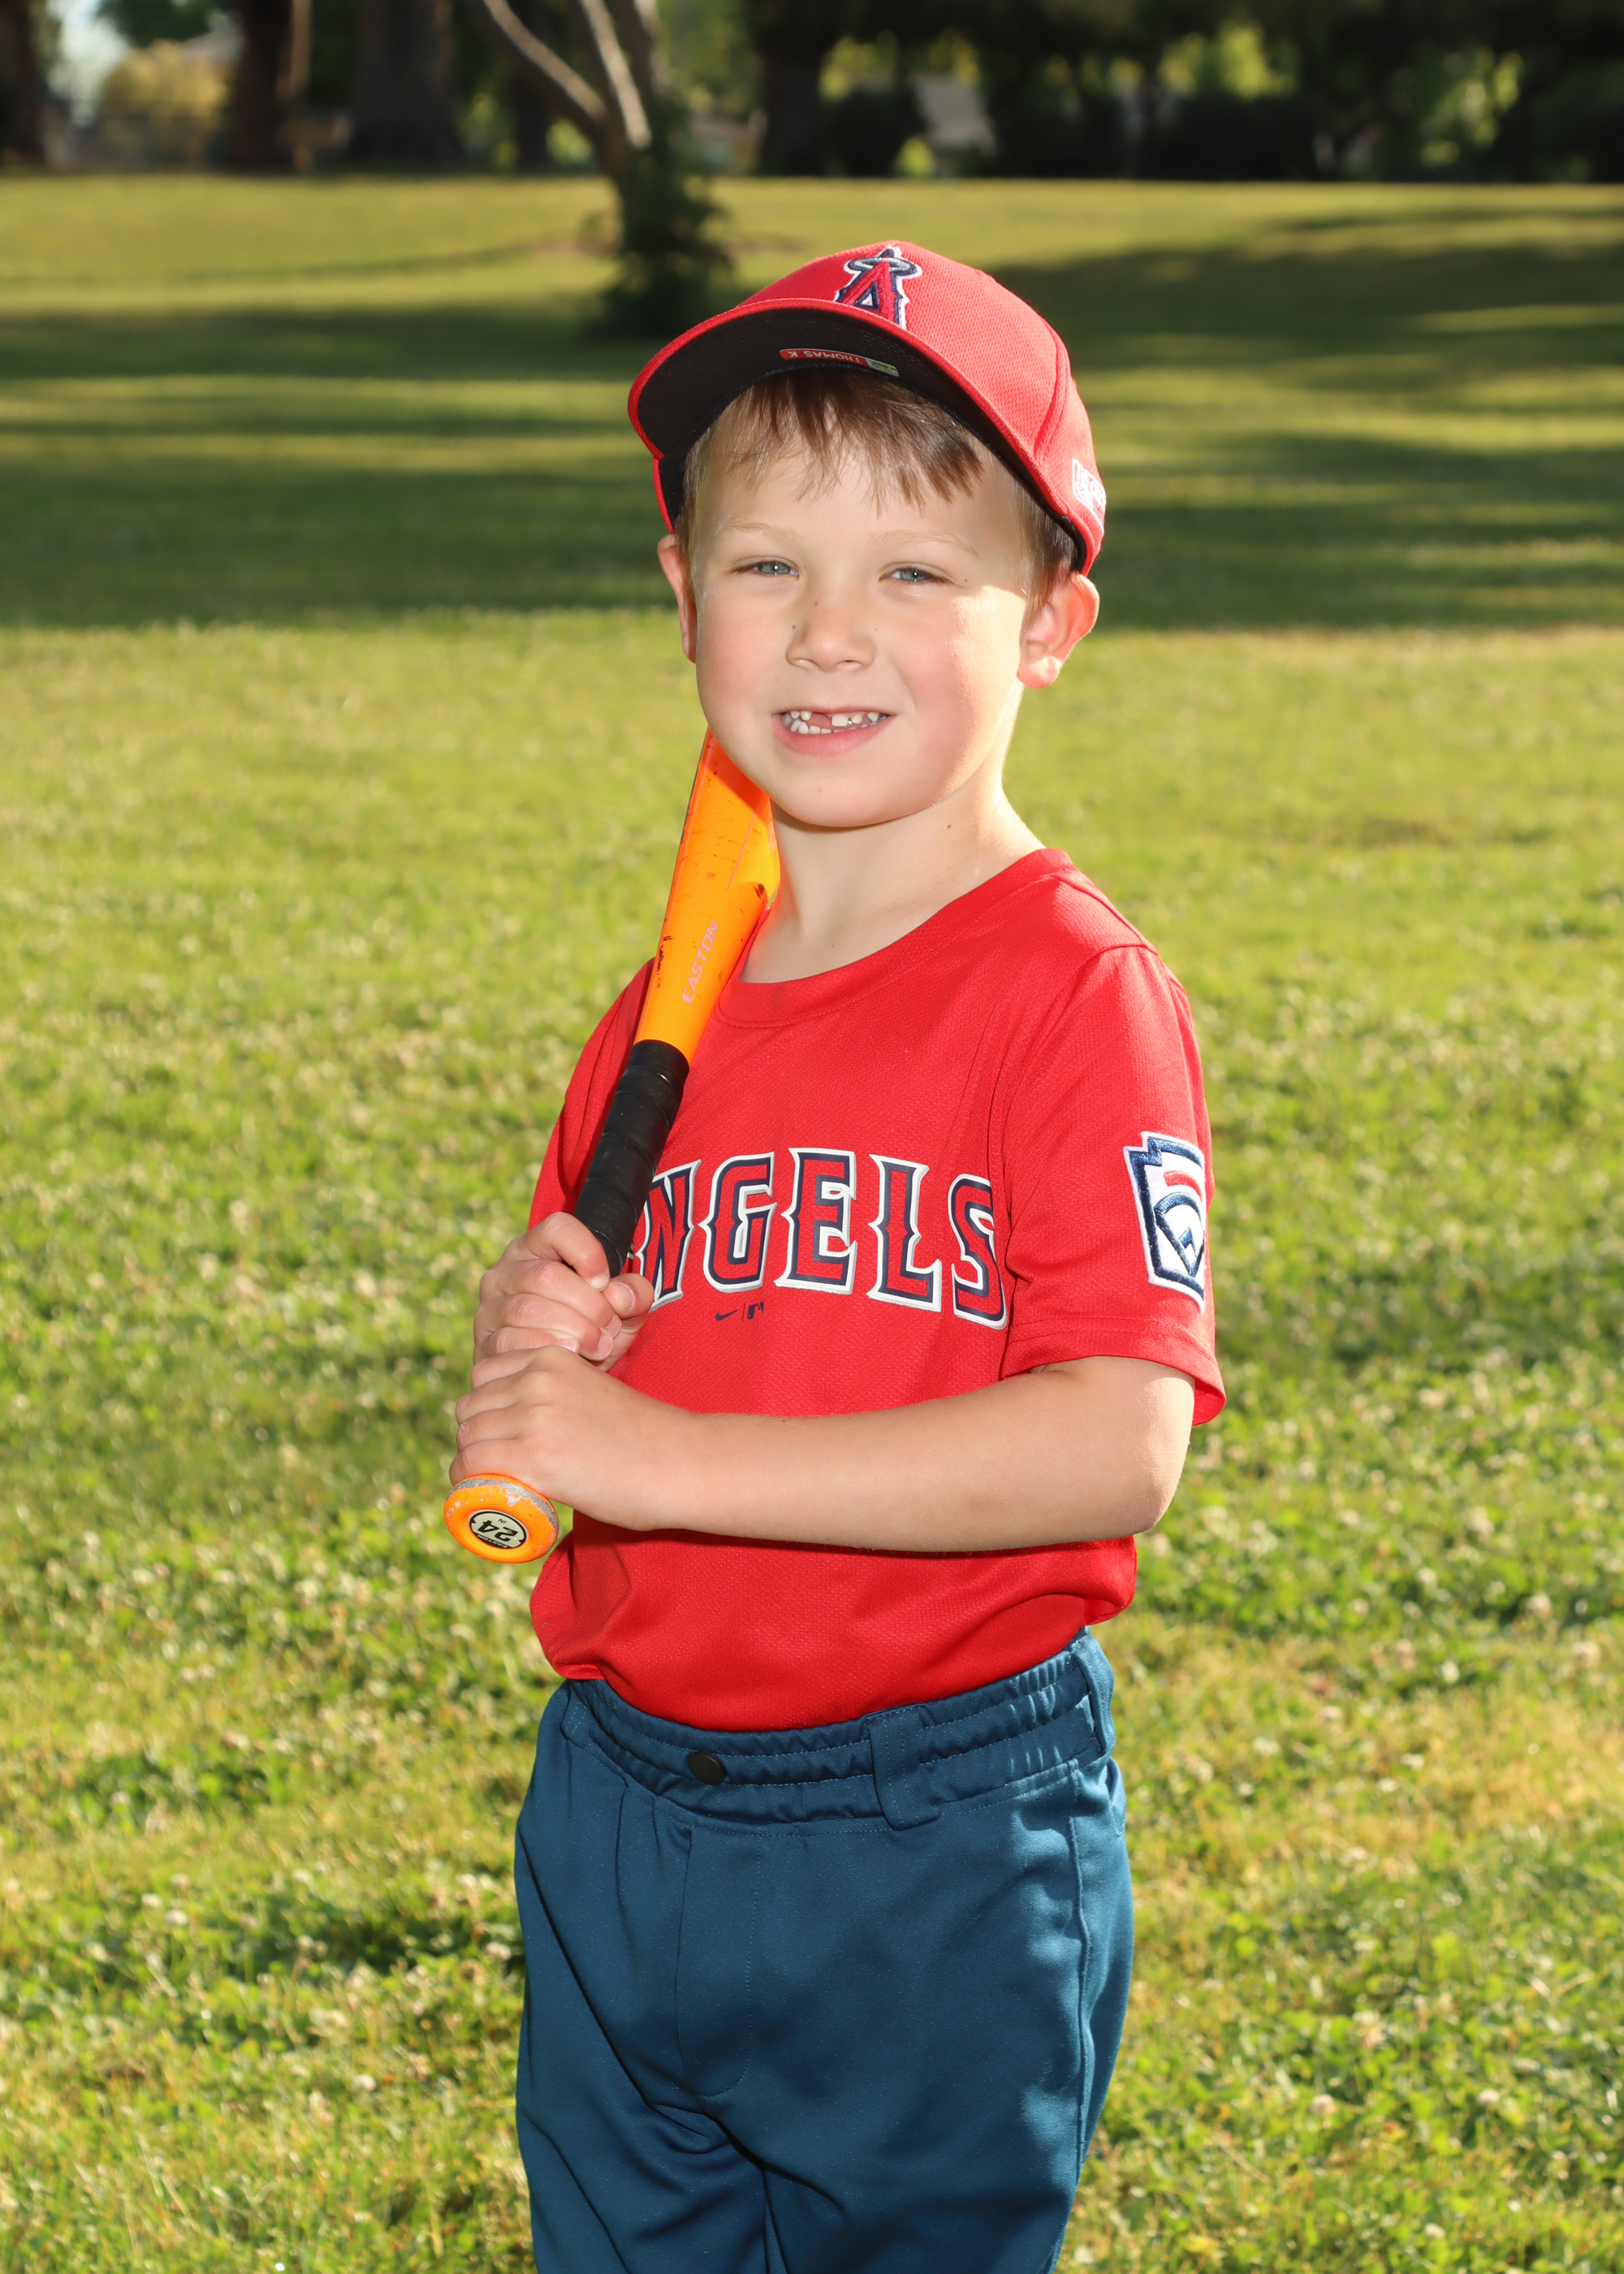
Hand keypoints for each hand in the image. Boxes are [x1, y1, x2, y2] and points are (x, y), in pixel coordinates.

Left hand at [449, 1343, 675, 1520]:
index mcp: (552, 1357)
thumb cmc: (645, 1437)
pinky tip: (481, 1494)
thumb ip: (556, 1396)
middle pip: (470, 1407)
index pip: (484, 1376)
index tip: (500, 1436)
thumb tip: (521, 1426)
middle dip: (478, 1436)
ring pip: (467, 1436)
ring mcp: (533, 1415)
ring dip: (472, 1462)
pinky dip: (468, 1483)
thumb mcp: (592, 1392)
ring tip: (495, 1482)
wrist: (682, 1462)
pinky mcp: (532, 1455)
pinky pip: (470, 1465)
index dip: (487, 1409)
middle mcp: (537, 1378)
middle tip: (498, 1466)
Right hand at [470, 1212, 653, 1386]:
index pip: (557, 1228)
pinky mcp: (485, 1342)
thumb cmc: (591, 1330)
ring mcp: (490, 1307)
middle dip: (588, 1305)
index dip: (587, 1252)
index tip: (605, 1282)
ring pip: (529, 1310)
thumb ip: (633, 1295)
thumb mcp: (623, 1311)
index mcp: (536, 1248)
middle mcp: (505, 1271)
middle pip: (547, 1276)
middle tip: (610, 1327)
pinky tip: (572, 1357)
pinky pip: (511, 1341)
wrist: (562, 1378)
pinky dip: (547, 1349)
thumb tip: (620, 1296)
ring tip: (599, 1346)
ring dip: (572, 1330)